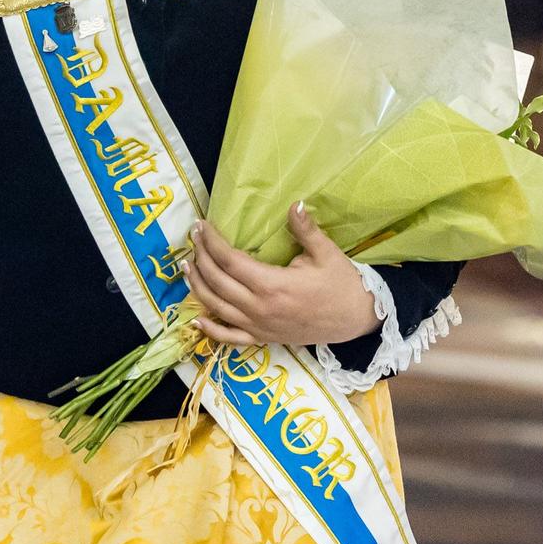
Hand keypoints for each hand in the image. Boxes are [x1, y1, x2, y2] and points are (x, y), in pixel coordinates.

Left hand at [187, 204, 377, 348]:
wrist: (356, 320)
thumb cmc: (341, 285)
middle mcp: (259, 308)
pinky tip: (196, 321)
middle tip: (193, 238)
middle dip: (200, 258)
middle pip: (217, 281)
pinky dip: (210, 331)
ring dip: (197, 286)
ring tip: (187, 267)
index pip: (230, 261)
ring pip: (216, 307)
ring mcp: (259, 327)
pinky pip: (230, 338)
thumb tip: (295, 204)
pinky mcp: (263, 339)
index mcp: (273, 285)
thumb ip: (306, 230)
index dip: (211, 242)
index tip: (202, 226)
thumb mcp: (326, 254)